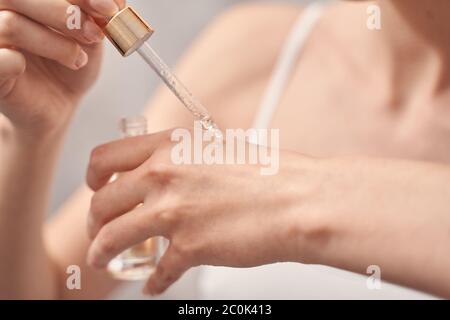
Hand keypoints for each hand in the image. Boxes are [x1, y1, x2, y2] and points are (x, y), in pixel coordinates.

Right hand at [0, 0, 124, 135]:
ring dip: (57, 45)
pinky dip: (18, 63)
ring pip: (12, 25)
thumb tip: (116, 3)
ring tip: (77, 60)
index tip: (109, 8)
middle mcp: (2, 12)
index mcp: (26, 1)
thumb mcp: (90, 36)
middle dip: (65, 14)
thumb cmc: (70, 65)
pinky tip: (30, 69)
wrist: (58, 104)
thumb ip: (96, 16)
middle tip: (94, 35)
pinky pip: (2, 59)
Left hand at [85, 129, 321, 294]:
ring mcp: (173, 213)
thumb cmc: (268, 173)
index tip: (96, 189)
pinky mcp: (190, 247)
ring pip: (112, 238)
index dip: (93, 177)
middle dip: (94, 222)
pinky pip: (158, 272)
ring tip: (102, 261)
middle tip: (99, 230)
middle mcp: (164, 176)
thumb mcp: (215, 147)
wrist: (298, 200)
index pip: (106, 158)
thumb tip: (162, 170)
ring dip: (101, 253)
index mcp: (170, 147)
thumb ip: (182, 157)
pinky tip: (153, 284)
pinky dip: (153, 282)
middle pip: (102, 203)